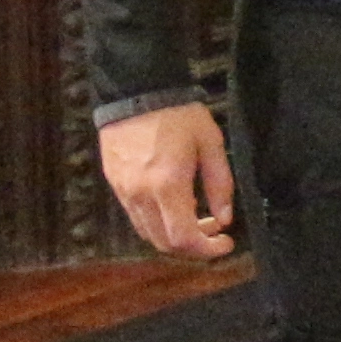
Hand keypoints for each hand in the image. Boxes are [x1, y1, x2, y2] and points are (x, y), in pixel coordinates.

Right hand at [102, 101, 238, 259]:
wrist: (136, 92)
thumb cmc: (179, 115)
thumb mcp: (210, 143)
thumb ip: (219, 184)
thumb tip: (225, 218)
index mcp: (167, 186)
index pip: (183, 238)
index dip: (207, 249)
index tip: (226, 243)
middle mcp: (141, 196)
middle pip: (164, 243)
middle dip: (193, 247)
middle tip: (215, 232)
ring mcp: (124, 192)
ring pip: (147, 233)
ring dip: (174, 237)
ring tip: (197, 220)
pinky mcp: (114, 185)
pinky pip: (135, 218)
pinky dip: (157, 224)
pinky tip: (175, 208)